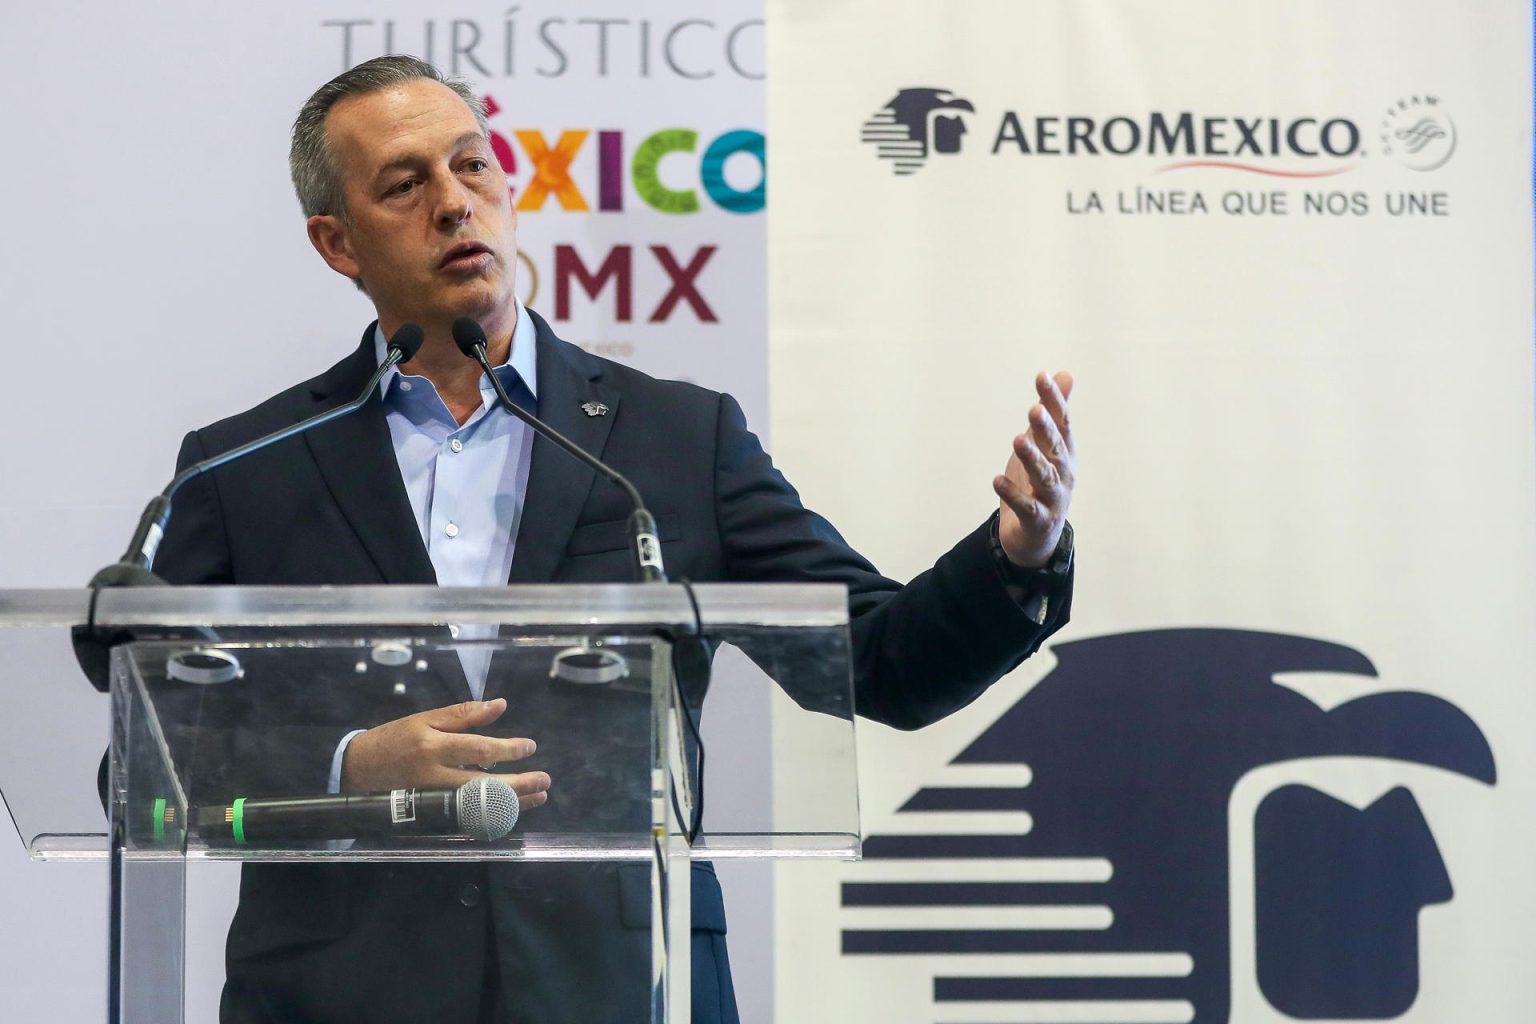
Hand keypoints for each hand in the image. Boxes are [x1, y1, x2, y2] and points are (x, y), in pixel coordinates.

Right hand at [340, 698, 549, 810]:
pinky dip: (493, 815)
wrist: (357, 769)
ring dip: (512, 804)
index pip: (477, 749)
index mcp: (433, 746)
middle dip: (518, 785)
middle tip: (544, 781)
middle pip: (483, 784)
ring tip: (538, 798)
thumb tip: (500, 705)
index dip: (507, 750)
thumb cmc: (395, 738)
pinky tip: (513, 810)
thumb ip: (464, 714)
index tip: (529, 747)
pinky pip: (468, 818)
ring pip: (479, 806)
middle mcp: (434, 776)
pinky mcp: (432, 815)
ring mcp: (433, 799)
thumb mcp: (426, 718)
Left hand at [993, 371, 1075, 567]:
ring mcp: (1053, 497)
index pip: (1062, 422)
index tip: (1041, 376)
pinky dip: (1012, 494)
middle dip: (1046, 429)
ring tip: (1017, 441)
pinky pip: (1026, 507)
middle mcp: (1064, 473)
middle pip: (1056, 448)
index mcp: (1065, 452)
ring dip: (1031, 459)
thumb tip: (1066, 374)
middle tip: (1034, 410)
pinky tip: (996, 481)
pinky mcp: (1038, 519)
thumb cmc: (1041, 483)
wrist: (1038, 535)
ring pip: (1044, 476)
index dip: (1054, 400)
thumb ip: (1054, 412)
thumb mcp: (1046, 445)